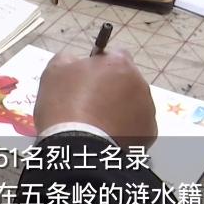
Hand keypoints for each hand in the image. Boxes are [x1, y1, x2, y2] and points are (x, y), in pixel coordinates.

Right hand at [35, 49, 156, 146]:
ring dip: (120, 108)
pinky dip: (125, 128)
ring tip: (98, 123)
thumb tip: (76, 62)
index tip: (87, 78)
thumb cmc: (64, 105)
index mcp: (119, 63)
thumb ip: (69, 59)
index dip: (101, 65)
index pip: (116, 54)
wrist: (77, 148)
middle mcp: (139, 83)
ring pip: (133, 103)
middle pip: (126, 80)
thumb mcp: (54, 71)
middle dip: (112, 87)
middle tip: (90, 103)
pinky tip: (108, 136)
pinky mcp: (149, 132)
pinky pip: (136, 124)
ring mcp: (147, 109)